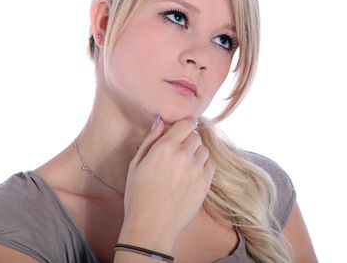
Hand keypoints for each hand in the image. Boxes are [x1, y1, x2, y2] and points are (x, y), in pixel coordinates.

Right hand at [119, 116, 215, 252]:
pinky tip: (191, 175)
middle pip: (195, 136)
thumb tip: (160, 121)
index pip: (187, 123)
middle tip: (178, 152)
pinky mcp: (205, 183)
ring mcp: (196, 169)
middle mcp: (184, 154)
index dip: (185, 124)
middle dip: (188, 140)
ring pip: (204, 150)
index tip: (182, 129)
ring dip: (196, 154)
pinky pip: (210, 165)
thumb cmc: (138, 196)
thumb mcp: (135, 164)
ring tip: (183, 166)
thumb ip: (150, 139)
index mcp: (165, 147)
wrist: (151, 226)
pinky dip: (203, 166)